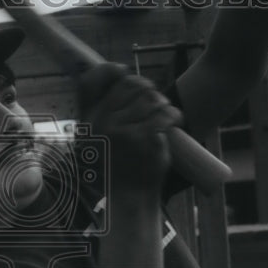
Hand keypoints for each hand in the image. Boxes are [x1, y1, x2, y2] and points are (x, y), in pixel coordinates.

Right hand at [78, 63, 180, 191]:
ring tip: (166, 116)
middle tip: (156, 103)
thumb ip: (106, 110)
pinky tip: (176, 122)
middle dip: (148, 90)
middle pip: (132, 85)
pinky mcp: (144, 138)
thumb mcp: (100, 137)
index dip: (116, 72)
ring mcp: (123, 129)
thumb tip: (122, 74)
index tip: (126, 74)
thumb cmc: (119, 165)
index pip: (99, 79)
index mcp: (90, 118)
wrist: (128, 196)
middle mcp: (103, 121)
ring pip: (152, 99)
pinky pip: (164, 114)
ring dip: (164, 105)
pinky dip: (174, 116)